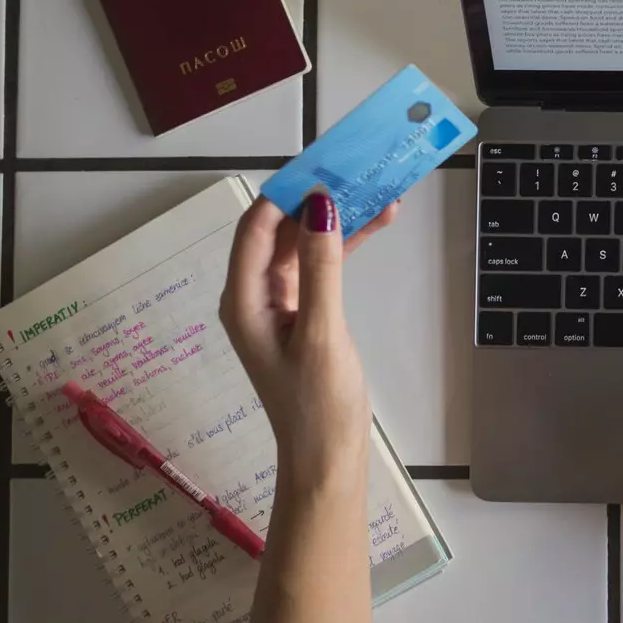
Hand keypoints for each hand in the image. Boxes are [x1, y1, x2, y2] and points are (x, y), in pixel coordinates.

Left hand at [218, 191, 396, 490]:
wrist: (327, 460)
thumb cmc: (318, 404)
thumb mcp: (322, 332)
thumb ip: (321, 268)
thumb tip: (320, 205)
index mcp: (243, 299)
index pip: (257, 228)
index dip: (287, 191)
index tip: (326, 162)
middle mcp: (254, 295)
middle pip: (281, 231)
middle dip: (316, 199)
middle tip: (356, 167)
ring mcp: (279, 304)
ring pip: (305, 245)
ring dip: (337, 220)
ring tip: (379, 190)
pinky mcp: (303, 314)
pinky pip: (320, 267)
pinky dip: (344, 246)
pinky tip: (376, 225)